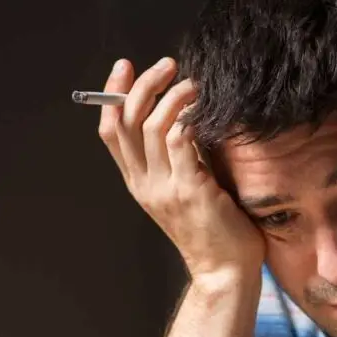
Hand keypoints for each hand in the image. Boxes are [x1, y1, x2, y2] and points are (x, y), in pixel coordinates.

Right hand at [97, 58, 264, 284]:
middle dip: (143, 84)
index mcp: (138, 183)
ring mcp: (166, 188)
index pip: (111, 131)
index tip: (125, 66)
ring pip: (154, 125)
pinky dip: (190, 117)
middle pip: (127, 121)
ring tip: (195, 83)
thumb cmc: (213, 229)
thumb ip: (178, 157)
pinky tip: (205, 107)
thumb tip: (184, 114)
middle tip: (167, 65)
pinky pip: (182, 141)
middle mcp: (145, 184)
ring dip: (173, 95)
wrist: (225, 271)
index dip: (113, 94)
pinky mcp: (192, 190)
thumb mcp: (185, 188)